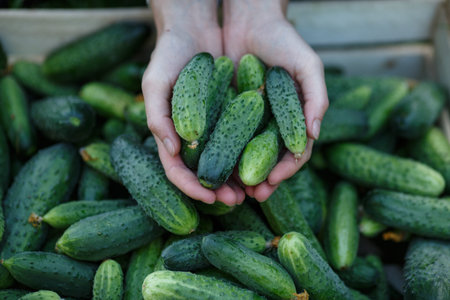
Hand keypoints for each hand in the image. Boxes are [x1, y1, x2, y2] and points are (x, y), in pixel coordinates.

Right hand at [142, 0, 245, 205]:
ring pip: (225, 160)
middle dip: (218, 189)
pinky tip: (262, 163)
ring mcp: (213, 125)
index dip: (190, 187)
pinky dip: (250, 153)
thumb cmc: (168, 54)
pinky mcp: (232, 113)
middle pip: (203, 171)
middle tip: (236, 200)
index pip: (176, 169)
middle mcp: (193, 134)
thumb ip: (158, 117)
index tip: (208, 197)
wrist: (195, 28)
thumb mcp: (155, 82)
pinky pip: (241, 137)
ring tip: (253, 190)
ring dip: (238, 178)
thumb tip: (172, 152)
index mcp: (171, 133)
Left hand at [223, 0, 328, 200]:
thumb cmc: (283, 40)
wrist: (249, 19)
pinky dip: (219, 155)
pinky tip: (213, 168)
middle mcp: (269, 125)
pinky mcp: (224, 113)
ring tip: (232, 191)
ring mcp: (246, 121)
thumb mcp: (306, 65)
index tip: (274, 180)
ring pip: (243, 156)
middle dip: (261, 181)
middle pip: (267, 161)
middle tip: (253, 194)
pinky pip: (222, 138)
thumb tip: (314, 135)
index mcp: (291, 120)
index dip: (286, 170)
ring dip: (238, 177)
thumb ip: (316, 97)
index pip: (294, 153)